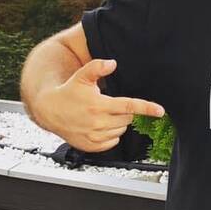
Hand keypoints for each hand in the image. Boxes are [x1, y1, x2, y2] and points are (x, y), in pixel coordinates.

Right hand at [38, 59, 164, 151]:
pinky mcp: (92, 146)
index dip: (147, 108)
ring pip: (121, 130)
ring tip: (101, 115)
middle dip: (123, 112)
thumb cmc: (68, 92)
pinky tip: (98, 126)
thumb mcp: (81, 77)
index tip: (160, 111)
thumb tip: (113, 63)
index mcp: (99, 105)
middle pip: (127, 118)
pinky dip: (111, 134)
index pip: (129, 106)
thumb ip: (97, 67)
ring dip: (117, 123)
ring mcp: (95, 136)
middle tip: (109, 105)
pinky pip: (113, 141)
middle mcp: (98, 122)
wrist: (49, 111)